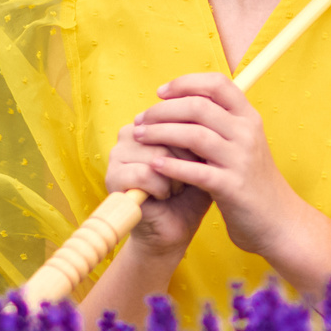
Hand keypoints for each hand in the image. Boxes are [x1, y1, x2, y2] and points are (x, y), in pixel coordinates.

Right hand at [103, 102, 214, 263]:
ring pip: (157, 152)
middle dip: (187, 157)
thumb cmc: (193, 189)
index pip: (179, 112)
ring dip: (176, 175)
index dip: (196, 136)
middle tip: (188, 175)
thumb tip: (217, 104)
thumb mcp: (204, 154)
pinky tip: (166, 196)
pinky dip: (163, 188)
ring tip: (176, 186)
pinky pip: (145, 173)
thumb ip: (207, 127)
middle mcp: (131, 133)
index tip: (201, 157)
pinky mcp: (113, 178)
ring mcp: (118, 154)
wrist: (178, 226)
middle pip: (169, 130)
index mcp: (151, 122)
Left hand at [121, 71, 304, 259]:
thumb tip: (181, 102)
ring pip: (194, 135)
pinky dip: (173, 166)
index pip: (217, 84)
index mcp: (248, 118)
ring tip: (140, 137)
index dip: (185, 83)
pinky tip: (155, 165)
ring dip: (161, 133)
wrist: (278, 219)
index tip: (161, 92)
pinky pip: (196, 171)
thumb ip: (220, 124)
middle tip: (141, 119)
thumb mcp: (243, 144)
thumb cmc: (251, 180)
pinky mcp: (232, 187)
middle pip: (199, 106)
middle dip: (163, 110)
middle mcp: (247, 133)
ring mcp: (241, 159)